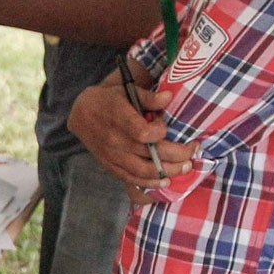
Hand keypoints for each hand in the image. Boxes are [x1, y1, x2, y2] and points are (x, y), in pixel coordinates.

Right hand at [66, 79, 193, 192]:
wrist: (81, 114)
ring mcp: (112, 156)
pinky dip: (150, 184)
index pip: (144, 133)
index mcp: (118, 118)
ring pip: (143, 171)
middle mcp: (115, 140)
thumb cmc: (109, 100)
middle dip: (177, 155)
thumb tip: (168, 98)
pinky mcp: (110, 166)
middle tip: (192, 151)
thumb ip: (148, 96)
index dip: (160, 132)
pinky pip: (131, 179)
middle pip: (150, 155)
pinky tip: (165, 181)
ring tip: (184, 168)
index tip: (166, 128)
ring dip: (167, 172)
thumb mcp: (126, 90)